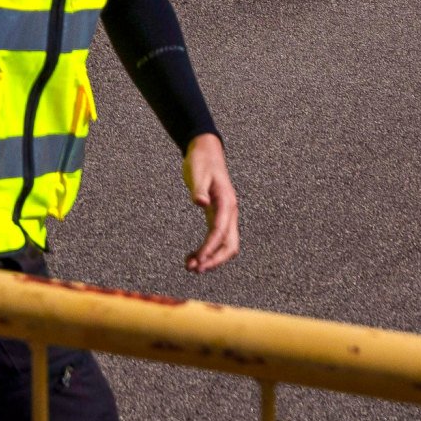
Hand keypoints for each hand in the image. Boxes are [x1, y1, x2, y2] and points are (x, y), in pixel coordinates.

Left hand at [179, 134, 239, 273]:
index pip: (220, 232)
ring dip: (210, 258)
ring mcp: (225, 215)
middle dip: (214, 260)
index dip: (209, 249)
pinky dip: (206, 250)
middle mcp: (230, 212)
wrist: (206, 151)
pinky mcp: (217, 216)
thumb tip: (200, 203)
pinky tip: (192, 256)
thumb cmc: (201, 161)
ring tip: (190, 266)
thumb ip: (199, 189)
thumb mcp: (197, 172)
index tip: (197, 261)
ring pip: (225, 245)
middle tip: (195, 270)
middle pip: (230, 245)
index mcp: (226, 202)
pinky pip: (216, 239)